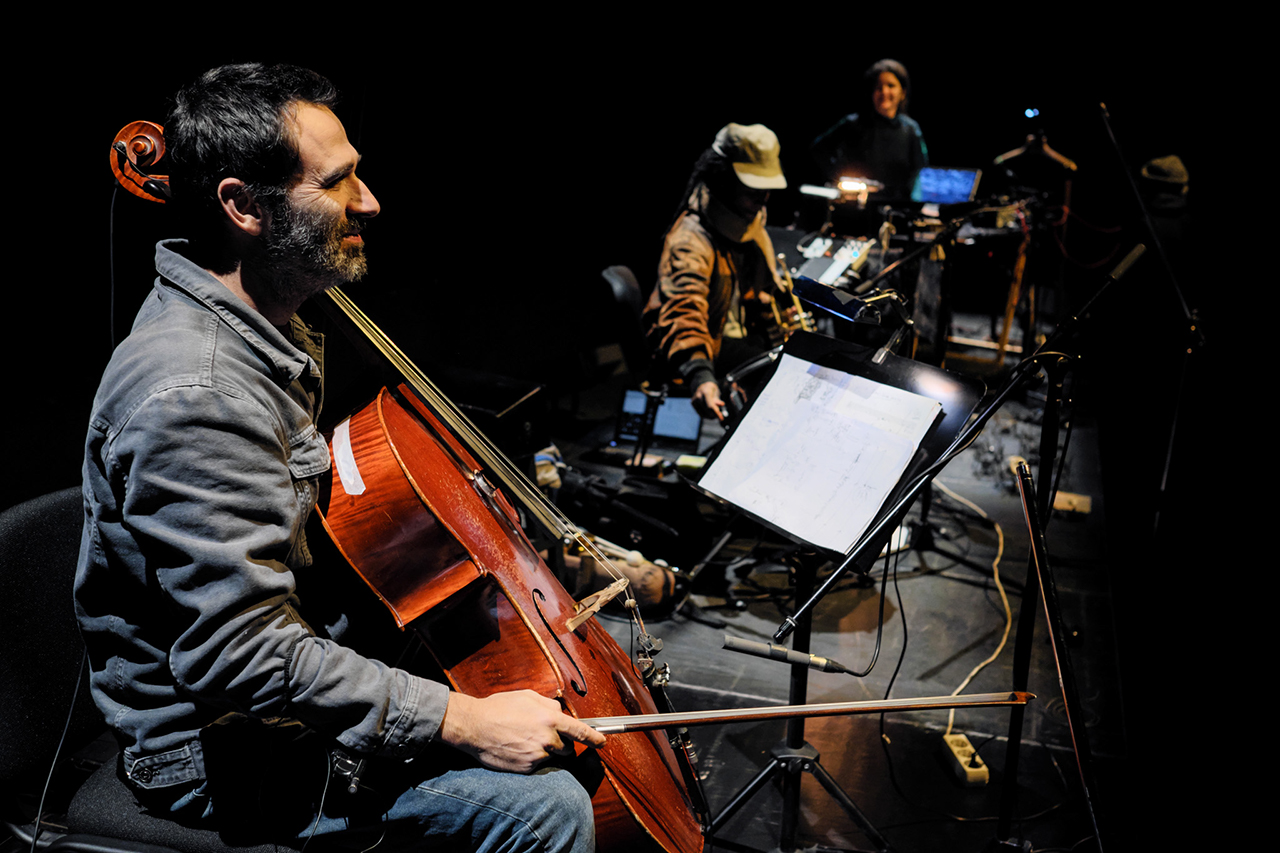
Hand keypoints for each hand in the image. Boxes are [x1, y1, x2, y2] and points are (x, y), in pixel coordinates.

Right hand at [437, 689, 605, 773]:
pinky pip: (536, 765)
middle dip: (560, 742)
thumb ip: (549, 704)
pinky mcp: (526, 768)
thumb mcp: (527, 696)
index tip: (602, 742)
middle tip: (541, 734)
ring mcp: (536, 755)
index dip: (594, 738)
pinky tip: (516, 748)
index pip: (580, 731)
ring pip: (551, 756)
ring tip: (525, 739)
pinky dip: (530, 758)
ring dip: (545, 750)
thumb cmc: (499, 708)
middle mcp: (547, 739)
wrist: (474, 726)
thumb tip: (559, 712)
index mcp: (550, 719)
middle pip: (567, 747)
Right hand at [692, 380, 725, 420]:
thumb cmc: (712, 389)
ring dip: (710, 417)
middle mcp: (698, 396)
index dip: (716, 413)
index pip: (710, 406)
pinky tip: (711, 415)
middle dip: (714, 415)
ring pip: (703, 414)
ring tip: (716, 416)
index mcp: (705, 392)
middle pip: (707, 410)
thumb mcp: (716, 392)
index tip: (721, 418)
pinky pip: (700, 413)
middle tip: (721, 418)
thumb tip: (722, 404)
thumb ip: (718, 399)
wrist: (702, 386)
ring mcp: (694, 400)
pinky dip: (706, 415)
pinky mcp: (693, 404)